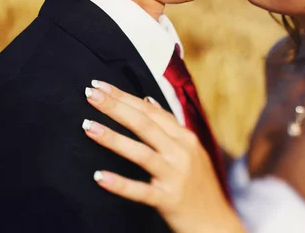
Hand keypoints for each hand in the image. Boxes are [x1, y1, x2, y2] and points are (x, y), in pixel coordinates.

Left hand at [82, 81, 245, 232]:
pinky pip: (140, 190)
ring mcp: (175, 175)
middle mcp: (181, 152)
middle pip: (144, 124)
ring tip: (88, 126)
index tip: (100, 85)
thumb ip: (169, 126)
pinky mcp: (168, 199)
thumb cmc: (198, 185)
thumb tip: (148, 100)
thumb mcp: (189, 150)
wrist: (216, 223)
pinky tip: (98, 176)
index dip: (125, 96)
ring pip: (140, 152)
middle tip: (90, 94)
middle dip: (115, 107)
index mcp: (184, 137)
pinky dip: (119, 183)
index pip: (150, 110)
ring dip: (112, 138)